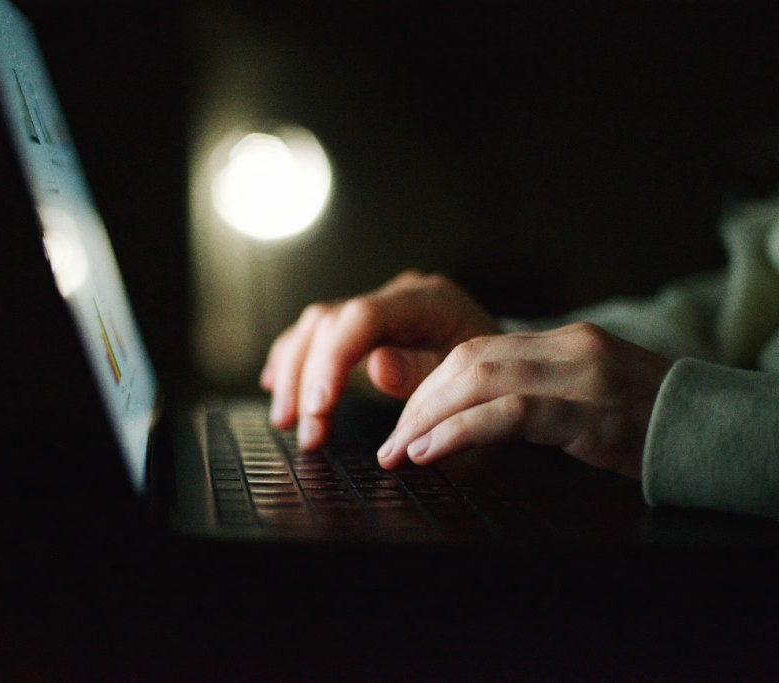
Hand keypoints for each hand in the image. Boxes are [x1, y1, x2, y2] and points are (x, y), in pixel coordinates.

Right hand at [260, 271, 499, 449]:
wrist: (503, 359)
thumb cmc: (489, 371)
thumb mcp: (470, 378)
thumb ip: (423, 372)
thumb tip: (376, 368)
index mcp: (426, 299)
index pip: (363, 317)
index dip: (333, 359)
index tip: (319, 407)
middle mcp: (395, 294)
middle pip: (329, 322)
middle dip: (307, 378)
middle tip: (305, 431)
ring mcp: (377, 306)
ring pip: (314, 326)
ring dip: (293, 373)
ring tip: (286, 421)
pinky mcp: (363, 323)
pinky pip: (316, 332)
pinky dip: (292, 358)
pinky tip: (275, 384)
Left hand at [377, 323, 672, 479]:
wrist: (717, 431)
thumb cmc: (647, 425)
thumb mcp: (583, 399)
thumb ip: (530, 396)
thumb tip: (467, 416)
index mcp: (562, 341)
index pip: (475, 351)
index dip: (427, 384)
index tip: (400, 420)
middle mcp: (567, 346)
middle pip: (466, 361)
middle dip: (418, 402)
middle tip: (390, 442)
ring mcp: (579, 374)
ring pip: (478, 381)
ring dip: (428, 417)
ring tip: (400, 450)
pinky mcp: (589, 409)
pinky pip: (508, 413)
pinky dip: (460, 431)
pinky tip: (433, 451)